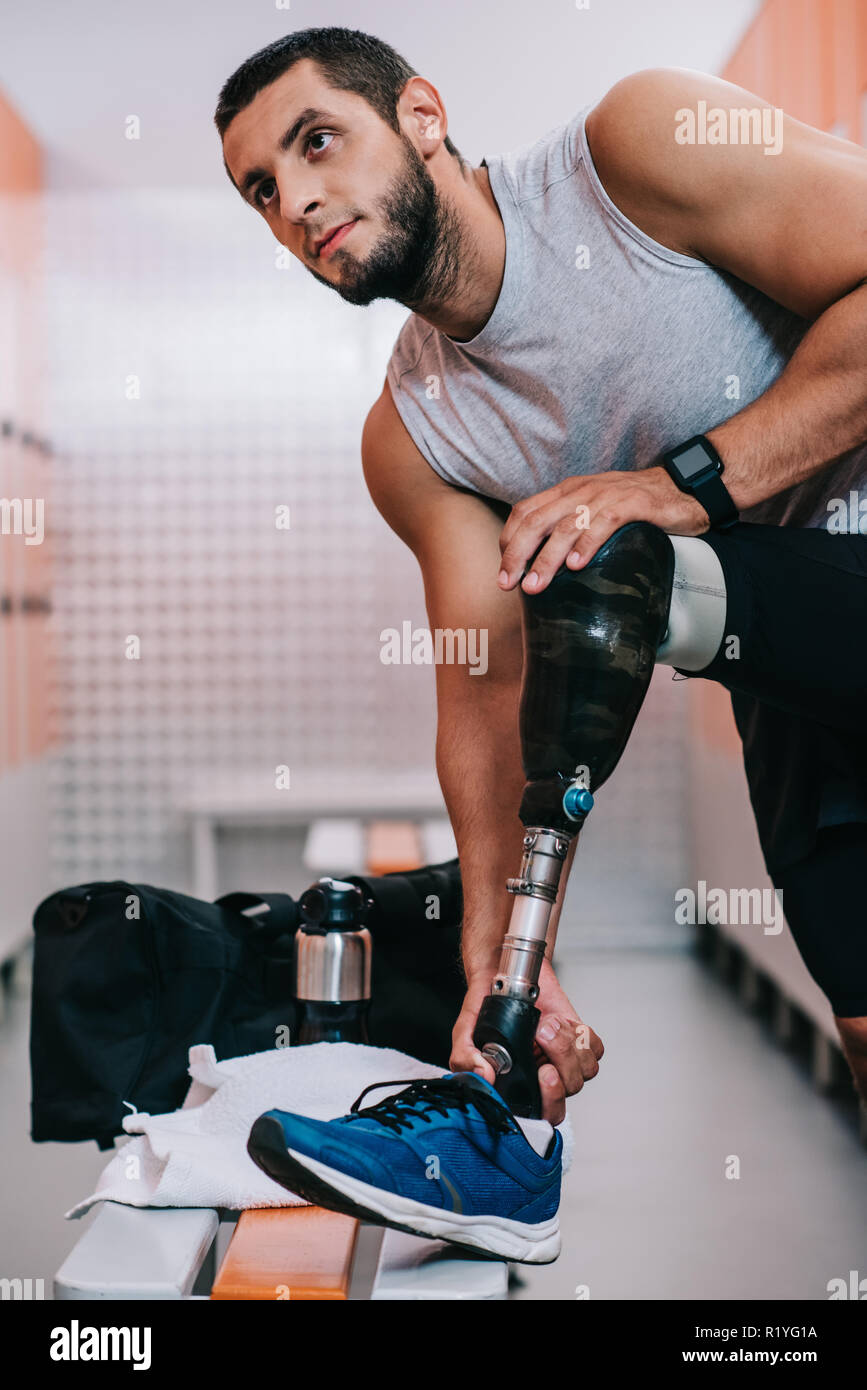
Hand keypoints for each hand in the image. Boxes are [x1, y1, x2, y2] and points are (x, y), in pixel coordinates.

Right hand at [449, 958, 603, 1124]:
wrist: (500, 976)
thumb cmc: (484, 1009)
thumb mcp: (464, 1033)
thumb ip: (466, 1058)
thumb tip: (484, 1076)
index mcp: (519, 1087)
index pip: (543, 1116)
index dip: (550, 1103)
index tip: (543, 1076)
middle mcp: (544, 1078)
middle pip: (569, 1092)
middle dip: (562, 1072)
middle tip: (544, 1049)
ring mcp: (564, 1060)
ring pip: (584, 1071)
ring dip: (566, 1045)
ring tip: (544, 1025)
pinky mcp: (579, 1040)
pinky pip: (594, 1048)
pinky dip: (580, 1034)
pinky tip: (559, 1021)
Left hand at [497, 466, 708, 594]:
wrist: (682, 489)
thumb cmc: (635, 507)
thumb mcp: (594, 512)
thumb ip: (569, 528)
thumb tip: (541, 565)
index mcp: (568, 492)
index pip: (525, 511)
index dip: (509, 540)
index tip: (504, 571)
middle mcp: (582, 491)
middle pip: (538, 521)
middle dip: (518, 554)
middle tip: (509, 584)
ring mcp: (607, 495)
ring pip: (567, 526)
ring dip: (547, 558)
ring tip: (536, 585)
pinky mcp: (634, 503)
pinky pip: (604, 523)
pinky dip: (587, 544)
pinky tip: (577, 566)